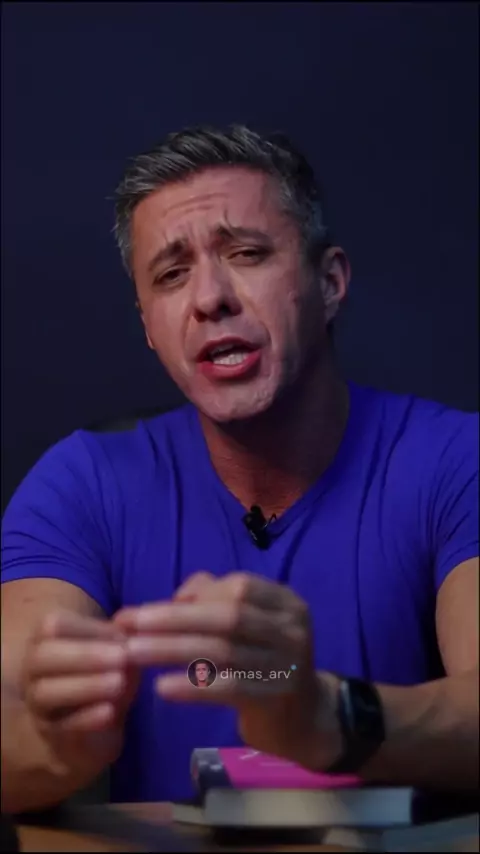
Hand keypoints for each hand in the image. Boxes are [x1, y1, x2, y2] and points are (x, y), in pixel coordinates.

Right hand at [22, 611, 138, 782]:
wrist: (98, 727)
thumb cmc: (106, 675)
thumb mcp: (117, 653)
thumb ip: (121, 637)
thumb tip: (130, 622)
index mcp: (45, 641)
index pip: (53, 626)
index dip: (87, 628)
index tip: (123, 636)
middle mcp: (32, 671)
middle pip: (42, 657)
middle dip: (83, 655)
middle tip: (122, 657)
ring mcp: (37, 706)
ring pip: (46, 693)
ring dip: (85, 686)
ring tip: (119, 682)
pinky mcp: (52, 737)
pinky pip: (62, 728)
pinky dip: (86, 719)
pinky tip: (110, 712)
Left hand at [115, 572, 340, 768]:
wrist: (303, 720)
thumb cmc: (263, 663)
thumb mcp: (248, 626)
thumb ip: (213, 601)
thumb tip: (169, 599)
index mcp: (285, 603)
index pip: (238, 587)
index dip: (194, 595)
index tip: (149, 609)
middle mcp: (292, 629)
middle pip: (228, 616)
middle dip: (174, 619)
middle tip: (129, 624)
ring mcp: (287, 665)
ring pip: (222, 652)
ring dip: (172, 650)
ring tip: (133, 653)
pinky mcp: (276, 699)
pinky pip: (229, 689)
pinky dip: (192, 687)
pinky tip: (162, 687)